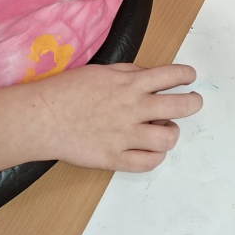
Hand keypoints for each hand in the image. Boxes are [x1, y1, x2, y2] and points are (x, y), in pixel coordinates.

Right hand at [28, 62, 202, 172]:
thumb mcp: (102, 71)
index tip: (190, 77)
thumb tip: (150, 77)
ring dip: (173, 132)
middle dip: (193, 102)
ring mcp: (125, 136)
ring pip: (168, 138)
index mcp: (129, 83)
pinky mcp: (114, 159)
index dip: (187, 75)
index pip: (172, 76)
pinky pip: (148, 163)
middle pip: (180, 106)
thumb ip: (129, 74)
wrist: (41, 118)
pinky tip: (151, 149)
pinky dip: (155, 156)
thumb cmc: (66, 91)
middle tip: (194, 102)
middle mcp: (132, 109)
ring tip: (167, 128)